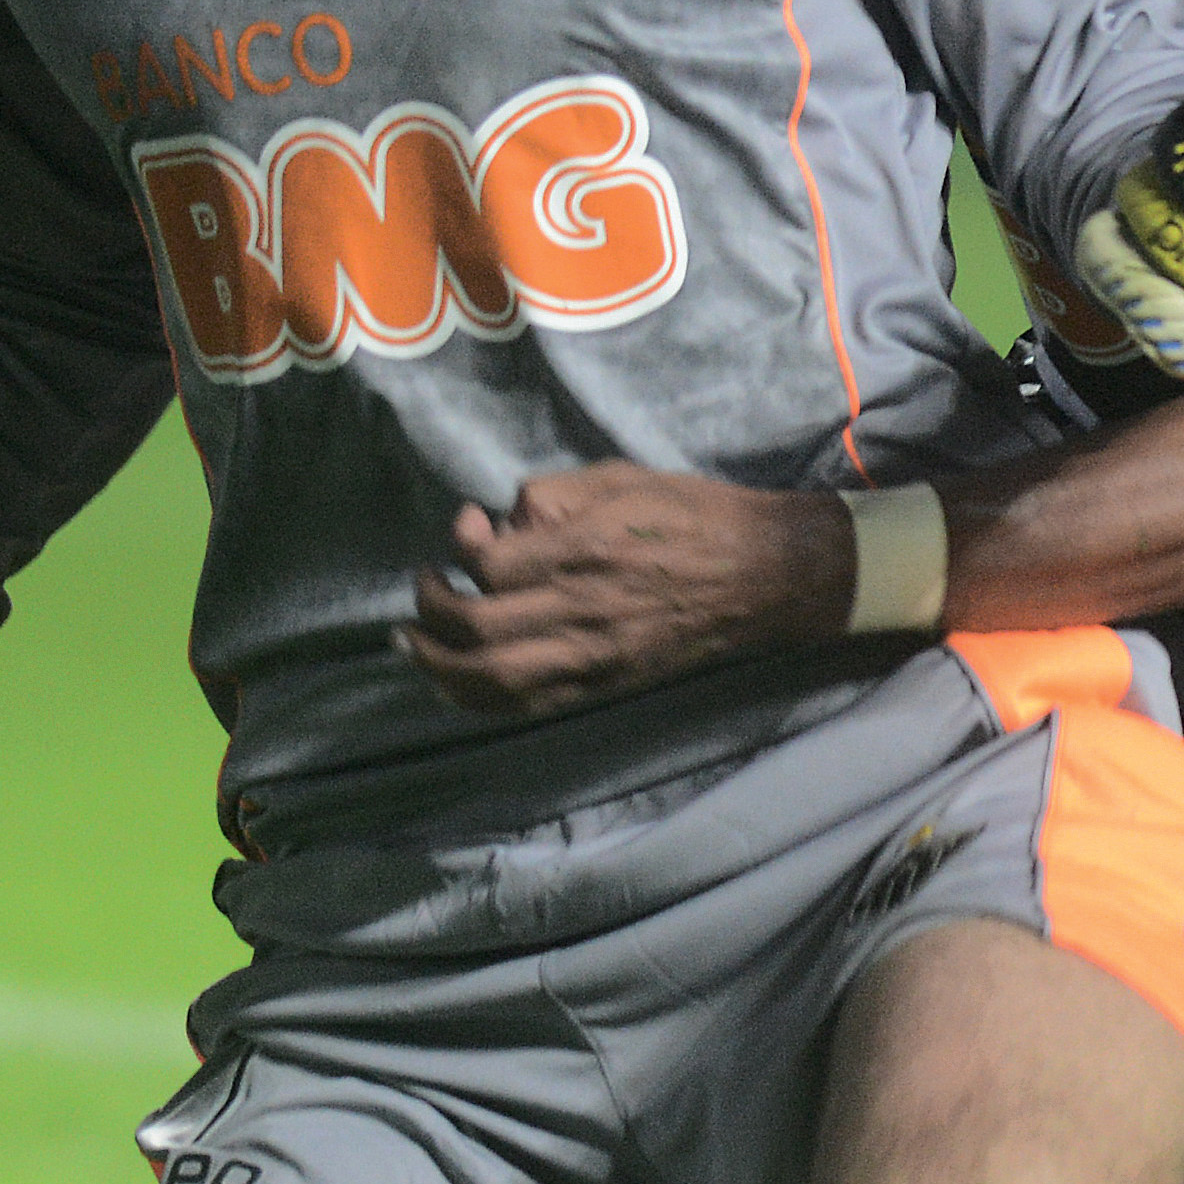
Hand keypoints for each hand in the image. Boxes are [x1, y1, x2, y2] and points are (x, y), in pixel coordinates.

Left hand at [408, 465, 817, 712]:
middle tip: (424, 589)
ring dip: (438, 666)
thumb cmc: (695, 515)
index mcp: (588, 550)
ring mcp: (596, 656)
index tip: (466, 526)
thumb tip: (500, 518)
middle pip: (477, 628)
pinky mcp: (606, 684)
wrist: (766, 575)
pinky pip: (527, 705)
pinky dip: (479, 699)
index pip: (490, 566)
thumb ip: (554, 494)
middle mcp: (585, 610)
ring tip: (416, 644)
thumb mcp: (624, 478)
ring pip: (492, 680)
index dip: (459, 547)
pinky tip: (457, 681)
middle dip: (429, 610)